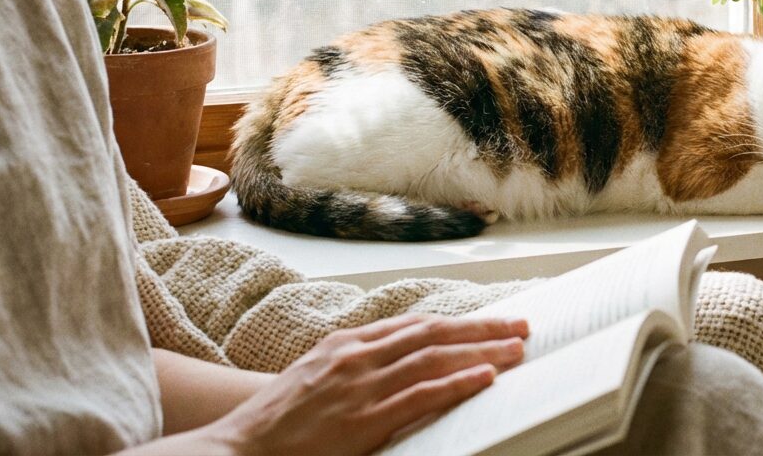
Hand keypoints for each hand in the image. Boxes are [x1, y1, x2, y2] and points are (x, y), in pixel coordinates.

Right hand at [204, 312, 527, 455]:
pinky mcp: (362, 420)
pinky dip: (456, 383)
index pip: (416, 323)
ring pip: (433, 358)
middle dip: (482, 328)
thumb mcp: (319, 378)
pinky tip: (485, 377)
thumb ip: (360, 366)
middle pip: (433, 332)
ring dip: (481, 351)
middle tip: (522, 326)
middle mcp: (356, 357)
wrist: (240, 448)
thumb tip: (404, 363)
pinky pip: (420, 396)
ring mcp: (359, 387)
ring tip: (517, 350)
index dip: (458, 321)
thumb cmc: (279, 421)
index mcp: (347, 345)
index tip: (493, 321)